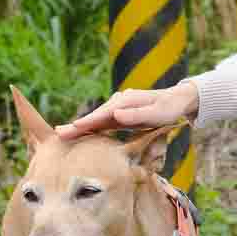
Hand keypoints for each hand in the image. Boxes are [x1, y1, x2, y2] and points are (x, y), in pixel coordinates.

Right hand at [57, 81, 199, 138]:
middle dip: (77, 125)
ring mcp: (118, 108)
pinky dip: (90, 128)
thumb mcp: (158, 113)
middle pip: (95, 116)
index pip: (103, 114)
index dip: (89, 121)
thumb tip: (116, 115)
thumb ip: (137, 115)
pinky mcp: (120, 115)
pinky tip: (80, 134)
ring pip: (96, 120)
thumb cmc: (170, 108)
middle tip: (58, 133)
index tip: (74, 128)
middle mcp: (118, 103)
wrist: (179, 101)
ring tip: (61, 134)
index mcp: (125, 101)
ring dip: (80, 127)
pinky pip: (102, 123)